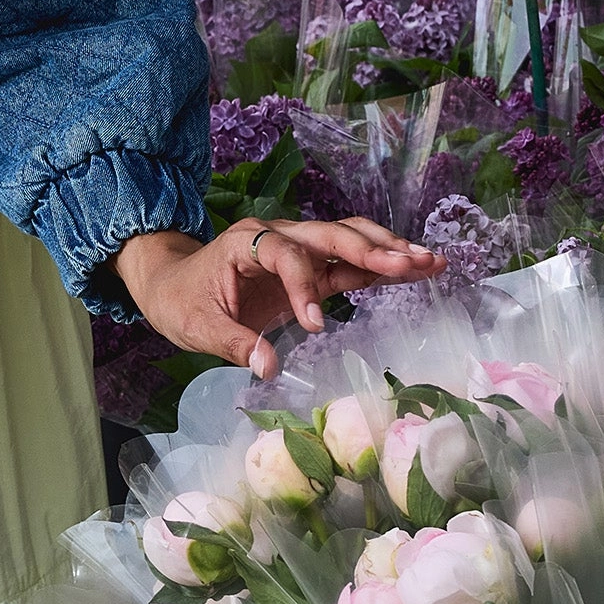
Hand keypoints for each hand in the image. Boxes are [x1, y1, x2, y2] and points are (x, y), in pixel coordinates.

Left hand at [115, 217, 441, 380]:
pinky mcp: (310, 267)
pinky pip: (349, 263)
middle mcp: (279, 235)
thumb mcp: (198, 327)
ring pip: (349, 241)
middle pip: (332, 235)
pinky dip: (381, 268)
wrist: (171, 284)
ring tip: (431, 263)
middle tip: (413, 264)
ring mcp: (298, 249)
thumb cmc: (182, 301)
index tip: (314, 326)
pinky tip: (416, 272)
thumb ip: (234, 344)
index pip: (287, 256)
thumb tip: (268, 369)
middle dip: (373, 250)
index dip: (303, 287)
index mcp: (247, 243)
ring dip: (389, 252)